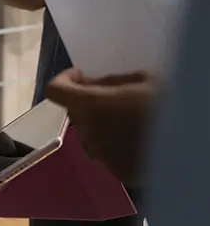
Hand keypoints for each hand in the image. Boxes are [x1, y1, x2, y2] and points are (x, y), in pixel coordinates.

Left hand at [46, 68, 160, 185]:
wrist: (193, 142)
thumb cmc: (167, 103)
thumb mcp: (142, 79)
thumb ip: (107, 81)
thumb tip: (89, 84)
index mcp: (90, 105)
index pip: (55, 91)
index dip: (64, 80)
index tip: (80, 76)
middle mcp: (89, 132)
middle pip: (76, 113)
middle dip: (87, 102)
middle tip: (112, 96)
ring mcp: (103, 155)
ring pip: (90, 134)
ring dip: (100, 124)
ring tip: (128, 118)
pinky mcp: (119, 172)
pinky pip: (106, 153)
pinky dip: (114, 143)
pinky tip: (136, 137)